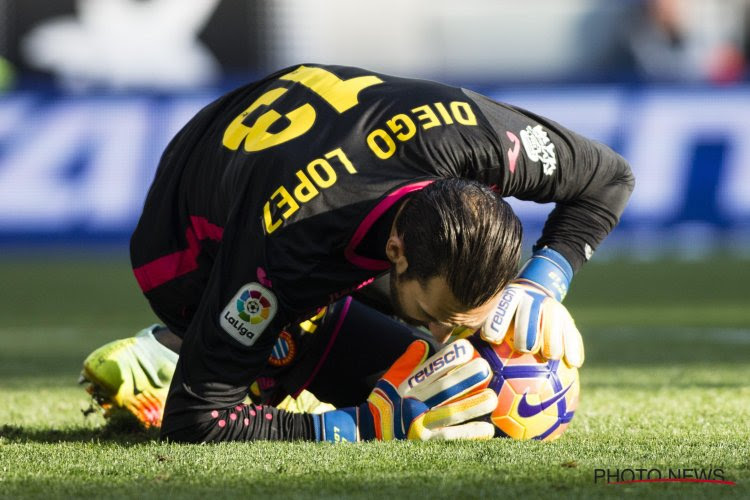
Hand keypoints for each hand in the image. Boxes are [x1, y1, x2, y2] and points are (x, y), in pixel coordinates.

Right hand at [316, 339, 496, 441]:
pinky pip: (450, 438)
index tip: (467, 349)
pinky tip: (487, 430)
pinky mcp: (425, 442)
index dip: (449, 359)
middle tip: (485, 369)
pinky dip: (468, 434)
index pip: (431, 369)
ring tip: (491, 398)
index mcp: (408, 386)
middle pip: (444, 389)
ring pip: (451, 413)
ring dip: (472, 406)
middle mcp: (415, 403)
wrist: (366, 431)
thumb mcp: (390, 379)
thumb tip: (424, 344)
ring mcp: (420, 424)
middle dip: (465, 378)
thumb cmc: (383, 402)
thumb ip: (407, 362)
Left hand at [481, 247, 583, 367]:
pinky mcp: (567, 318)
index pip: (501, 307)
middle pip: (529, 312)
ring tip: (552, 356)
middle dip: (527, 328)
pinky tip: (575, 363)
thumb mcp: (485, 318)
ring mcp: (551, 306)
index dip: (496, 321)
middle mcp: (530, 299)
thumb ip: (469, 332)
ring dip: (554, 337)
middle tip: (524, 347)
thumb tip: (446, 351)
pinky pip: (573, 332)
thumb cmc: (500, 320)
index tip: (491, 338)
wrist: (533, 296)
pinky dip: (574, 347)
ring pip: (555, 319)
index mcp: (507, 298)